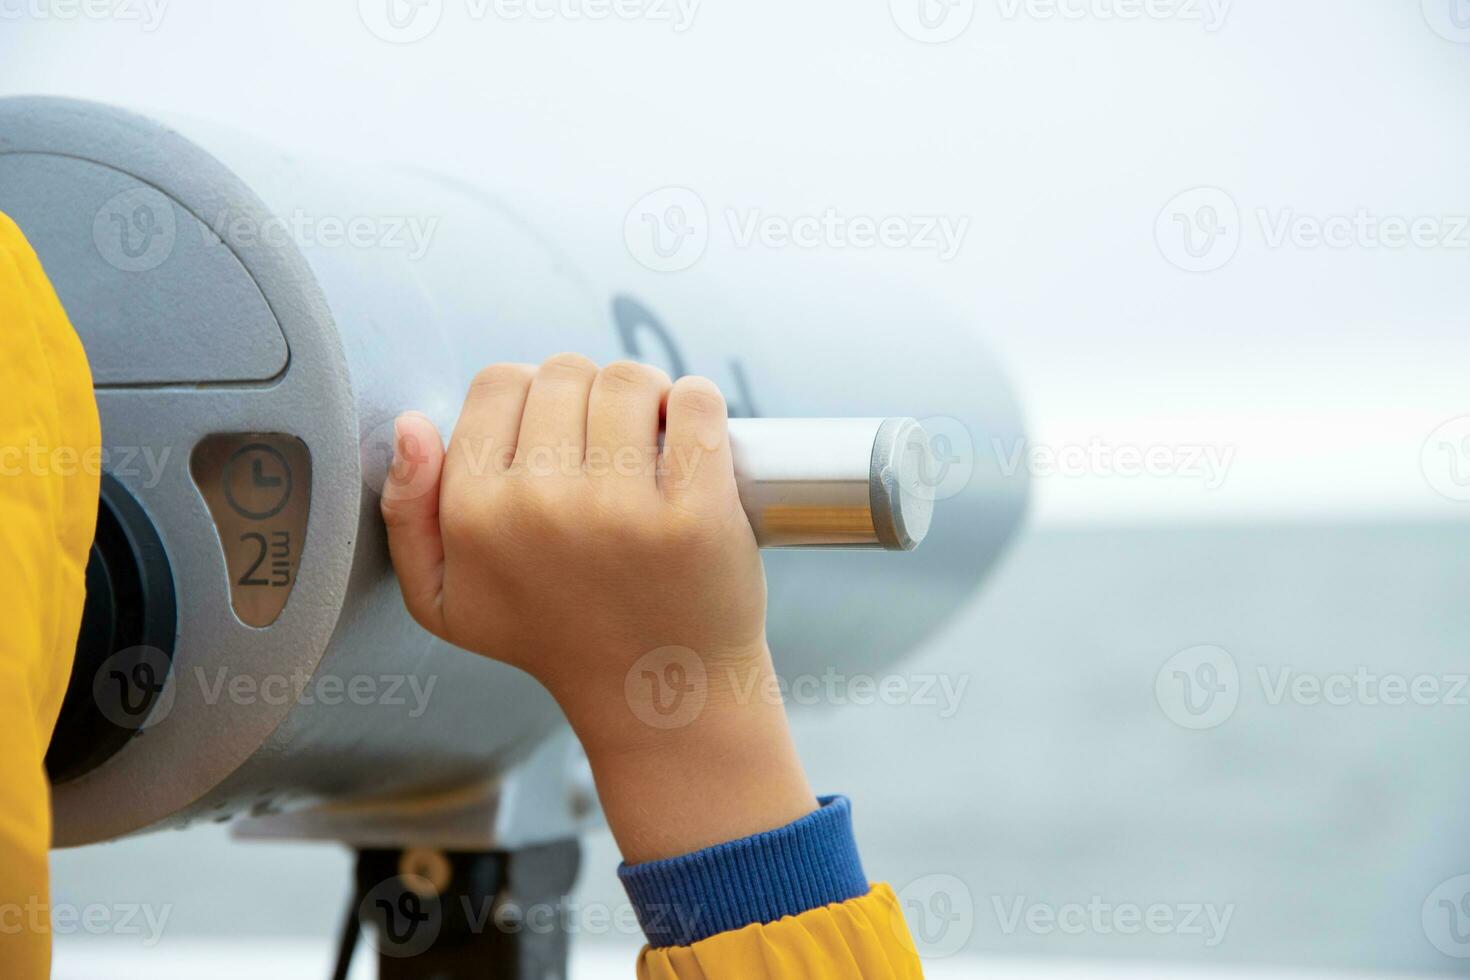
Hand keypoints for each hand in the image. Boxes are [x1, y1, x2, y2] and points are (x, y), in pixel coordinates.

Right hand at [381, 354, 814, 860]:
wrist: (655, 695)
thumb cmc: (554, 635)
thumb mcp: (443, 599)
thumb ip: (407, 511)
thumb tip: (411, 424)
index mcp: (476, 516)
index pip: (498, 382)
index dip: (531, 399)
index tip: (556, 439)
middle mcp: (542, 506)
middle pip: (565, 371)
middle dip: (588, 396)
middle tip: (607, 446)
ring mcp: (622, 508)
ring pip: (629, 378)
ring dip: (644, 397)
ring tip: (648, 442)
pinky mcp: (696, 511)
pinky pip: (695, 400)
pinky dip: (696, 404)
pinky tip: (688, 441)